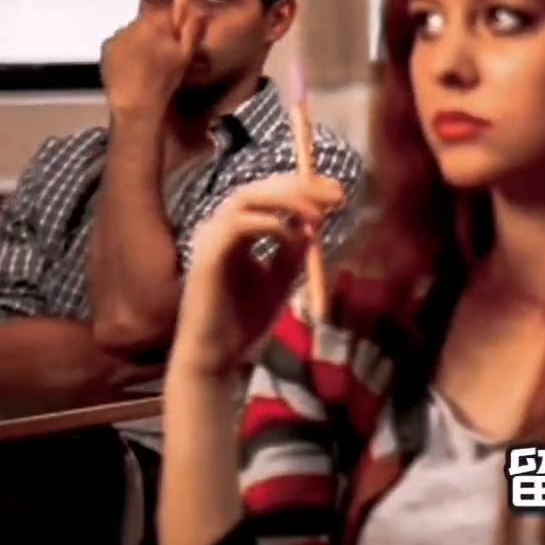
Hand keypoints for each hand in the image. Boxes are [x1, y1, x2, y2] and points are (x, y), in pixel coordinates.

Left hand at [100, 0, 205, 117]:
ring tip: (148, 64)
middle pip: (150, 22)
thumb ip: (191, 26)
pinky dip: (128, 51)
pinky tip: (134, 67)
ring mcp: (116, 36)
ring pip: (135, 33)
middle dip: (158, 34)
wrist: (134, 103)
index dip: (175, 28)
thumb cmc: (165, 79)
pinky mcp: (106, 49)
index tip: (179, 45)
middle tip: (165, 57)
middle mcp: (132, 24)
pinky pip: (121, 44)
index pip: (168, 13)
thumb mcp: (187, 54)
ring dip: (142, 42)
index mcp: (154, 21)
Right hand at [171, 172, 344, 378]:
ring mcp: (210, 239)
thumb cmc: (244, 321)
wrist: (218, 357)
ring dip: (288, 200)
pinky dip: (271, 225)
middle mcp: (219, 229)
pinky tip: (294, 238)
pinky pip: (238, 225)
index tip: (338, 192)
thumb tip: (314, 221)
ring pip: (246, 197)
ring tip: (319, 216)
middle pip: (259, 188)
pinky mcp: (207, 256)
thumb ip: (294, 251)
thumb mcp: (281, 279)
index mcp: (235, 232)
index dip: (303, 187)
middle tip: (337, 195)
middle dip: (301, 186)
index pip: (268, 194)